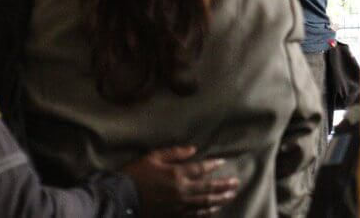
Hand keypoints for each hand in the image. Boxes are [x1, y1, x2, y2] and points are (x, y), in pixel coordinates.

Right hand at [122, 146, 238, 216]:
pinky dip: (206, 212)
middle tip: (236, 183)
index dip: (212, 165)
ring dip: (219, 199)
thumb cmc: (136, 174)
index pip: (200, 168)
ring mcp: (180, 205)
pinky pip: (195, 215)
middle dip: (223, 185)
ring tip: (230, 196)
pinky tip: (214, 210)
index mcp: (176, 174)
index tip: (223, 163)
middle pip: (207, 188)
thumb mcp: (153, 157)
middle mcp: (182, 190)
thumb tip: (193, 149)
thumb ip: (174, 153)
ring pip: (205, 203)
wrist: (123, 198)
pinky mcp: (175, 215)